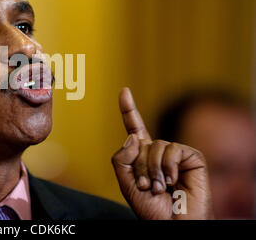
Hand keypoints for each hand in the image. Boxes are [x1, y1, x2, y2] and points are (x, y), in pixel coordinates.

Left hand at [111, 88, 213, 218]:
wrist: (173, 224)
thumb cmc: (151, 208)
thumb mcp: (126, 184)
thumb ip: (122, 159)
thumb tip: (134, 136)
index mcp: (143, 156)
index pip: (135, 128)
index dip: (129, 109)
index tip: (124, 91)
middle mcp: (159, 151)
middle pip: (140, 143)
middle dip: (139, 168)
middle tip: (147, 188)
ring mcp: (176, 153)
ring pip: (155, 146)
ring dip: (153, 170)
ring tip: (159, 187)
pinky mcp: (192, 157)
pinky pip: (172, 150)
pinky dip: (169, 167)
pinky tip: (174, 182)